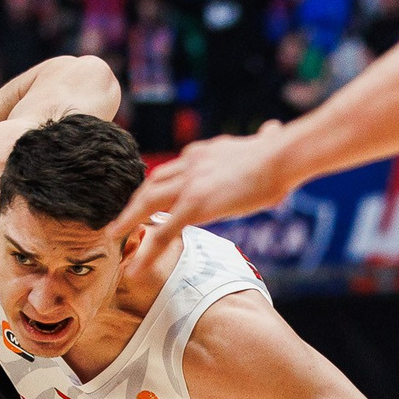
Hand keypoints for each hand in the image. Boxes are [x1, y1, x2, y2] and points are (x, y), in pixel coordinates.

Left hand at [107, 121, 298, 241]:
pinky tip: (135, 269)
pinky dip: (147, 253)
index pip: (175, 169)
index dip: (162, 184)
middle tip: (122, 217)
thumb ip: (265, 138)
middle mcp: (190, 163)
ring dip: (129, 219)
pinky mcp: (194, 205)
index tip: (154, 197)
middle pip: (153, 182)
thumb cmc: (283, 152)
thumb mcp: (268, 141)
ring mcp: (189, 184)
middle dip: (136, 201)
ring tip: (115, 235)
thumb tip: (273, 130)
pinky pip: (163, 232)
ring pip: (148, 202)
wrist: (280, 156)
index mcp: (205, 152)